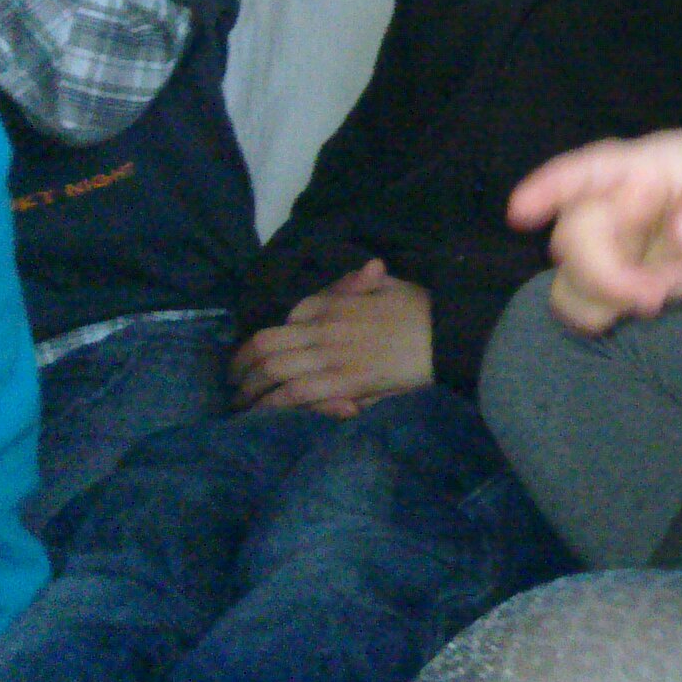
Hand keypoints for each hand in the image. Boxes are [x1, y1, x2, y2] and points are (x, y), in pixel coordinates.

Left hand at [229, 258, 434, 416]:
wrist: (448, 336)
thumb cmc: (425, 311)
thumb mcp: (394, 286)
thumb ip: (369, 282)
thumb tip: (368, 269)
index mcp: (336, 302)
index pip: (292, 315)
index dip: (274, 335)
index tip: (263, 349)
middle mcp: (325, 328)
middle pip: (267, 343)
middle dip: (242, 363)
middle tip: (233, 379)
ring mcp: (330, 356)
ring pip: (273, 370)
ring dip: (250, 387)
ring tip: (239, 402)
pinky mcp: (341, 383)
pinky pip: (295, 394)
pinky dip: (274, 403)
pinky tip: (262, 413)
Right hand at [504, 130, 681, 333]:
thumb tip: (681, 230)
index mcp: (635, 168)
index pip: (584, 170)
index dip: (548, 187)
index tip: (520, 212)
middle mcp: (609, 204)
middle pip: (573, 240)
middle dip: (606, 275)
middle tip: (659, 293)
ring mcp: (606, 245)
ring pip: (567, 279)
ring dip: (604, 299)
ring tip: (662, 292)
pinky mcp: (611, 281)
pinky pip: (580, 305)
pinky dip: (606, 314)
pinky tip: (653, 299)